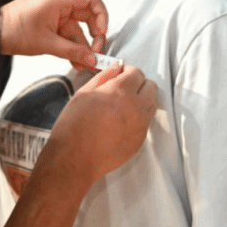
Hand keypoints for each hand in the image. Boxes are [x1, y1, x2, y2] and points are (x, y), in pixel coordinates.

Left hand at [0, 0, 107, 68]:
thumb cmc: (11, 31)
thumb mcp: (46, 43)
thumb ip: (72, 51)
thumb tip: (93, 59)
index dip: (102, 15)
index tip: (102, 34)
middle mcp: (58, 2)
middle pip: (87, 14)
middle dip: (94, 35)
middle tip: (96, 54)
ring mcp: (53, 12)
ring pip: (77, 27)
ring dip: (82, 46)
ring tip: (86, 64)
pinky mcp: (48, 22)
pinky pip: (66, 33)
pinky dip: (72, 46)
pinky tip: (76, 61)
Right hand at [40, 62, 157, 186]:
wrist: (75, 158)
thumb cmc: (74, 126)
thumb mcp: (83, 93)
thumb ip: (104, 77)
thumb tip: (116, 68)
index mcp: (120, 91)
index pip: (137, 72)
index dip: (127, 72)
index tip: (119, 76)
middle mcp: (136, 107)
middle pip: (151, 86)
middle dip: (138, 84)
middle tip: (123, 89)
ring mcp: (140, 125)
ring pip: (152, 104)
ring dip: (141, 100)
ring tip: (123, 106)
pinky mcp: (140, 139)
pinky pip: (146, 122)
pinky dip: (138, 117)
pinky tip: (121, 122)